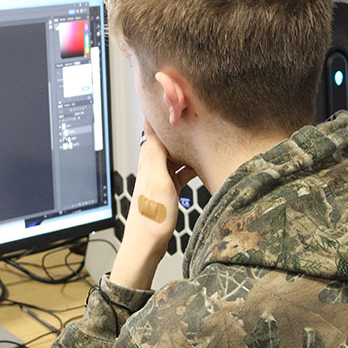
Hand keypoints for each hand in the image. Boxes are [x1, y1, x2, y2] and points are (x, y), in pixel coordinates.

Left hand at [109, 121, 195, 288]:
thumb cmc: (152, 218)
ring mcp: (158, 181)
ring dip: (184, 149)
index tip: (169, 101)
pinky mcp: (165, 193)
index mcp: (148, 163)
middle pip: (164, 143)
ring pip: (173, 158)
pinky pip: (178, 174)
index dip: (159, 117)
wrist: (146, 246)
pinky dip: (188, 168)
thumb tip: (154, 127)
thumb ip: (156, 154)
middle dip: (176, 131)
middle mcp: (151, 169)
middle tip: (191, 118)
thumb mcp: (158, 181)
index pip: (152, 132)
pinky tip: (199, 168)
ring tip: (200, 139)